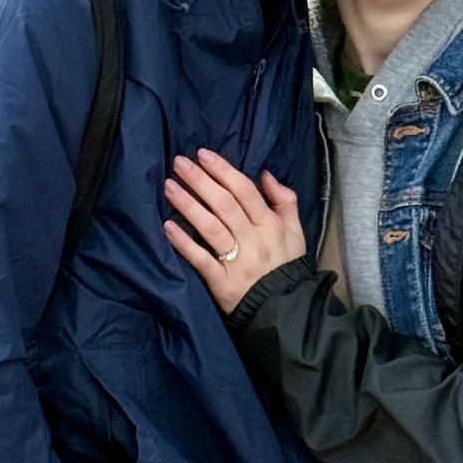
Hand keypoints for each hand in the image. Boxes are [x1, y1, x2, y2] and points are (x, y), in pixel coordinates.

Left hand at [164, 149, 307, 311]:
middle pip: (224, 204)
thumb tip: (265, 174)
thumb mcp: (296, 231)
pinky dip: (183, 243)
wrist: (286, 308)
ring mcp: (237, 261)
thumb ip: (284, 200)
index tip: (203, 154)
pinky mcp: (222, 282)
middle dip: (200, 181)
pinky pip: (200, 259)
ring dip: (188, 205)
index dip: (223, 170)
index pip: (245, 191)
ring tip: (169, 187)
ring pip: (210, 228)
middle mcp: (253, 239)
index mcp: (270, 224)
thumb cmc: (287, 265)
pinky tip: (167, 226)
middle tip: (179, 163)